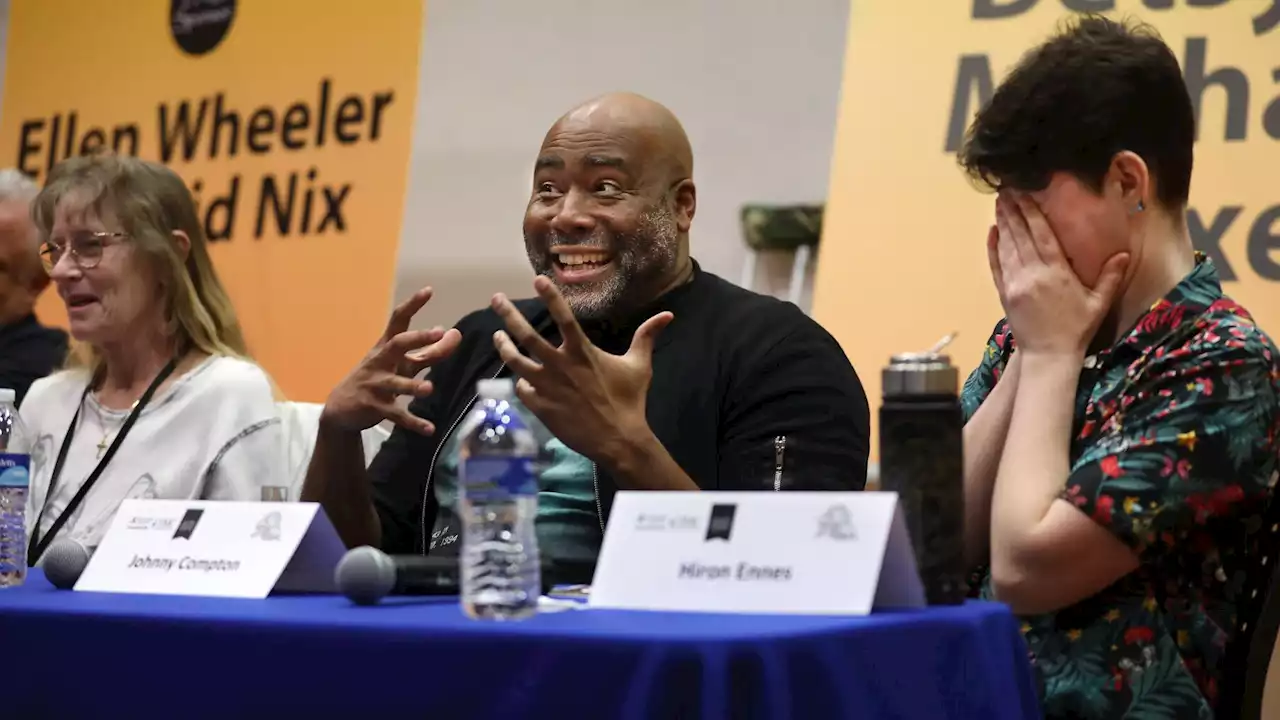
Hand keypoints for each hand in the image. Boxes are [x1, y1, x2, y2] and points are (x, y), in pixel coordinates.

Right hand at [322, 287, 461, 433]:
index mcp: (386, 348)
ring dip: (412, 386)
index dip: (413, 305)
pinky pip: (396, 415)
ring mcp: (375, 385)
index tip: (429, 291)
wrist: (341, 408)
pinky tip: (430, 429)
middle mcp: (380, 362)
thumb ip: (429, 351)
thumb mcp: (402, 363)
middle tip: (437, 333)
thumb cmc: (378, 378)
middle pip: (396, 345)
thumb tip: (453, 333)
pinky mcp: (374, 407)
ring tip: (428, 389)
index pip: (399, 321)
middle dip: (416, 339)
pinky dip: (413, 422)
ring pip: (395, 384)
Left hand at [490, 276, 672, 470]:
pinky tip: (522, 379)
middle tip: (496, 299)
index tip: (538, 279)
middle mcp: (559, 365)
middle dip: (508, 315)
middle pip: (526, 335)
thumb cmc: (630, 401)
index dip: (550, 296)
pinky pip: (522, 389)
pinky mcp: (541, 407)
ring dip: (504, 346)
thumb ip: (647, 336)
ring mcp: (547, 387)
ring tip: (498, 336)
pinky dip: (521, 382)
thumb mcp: (640, 365)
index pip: (563, 317)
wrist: (618, 440)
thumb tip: (668, 315)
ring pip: (516, 361)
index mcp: (582, 352)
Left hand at [991, 193, 1128, 355]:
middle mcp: (1032, 275)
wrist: (1048, 356)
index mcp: (1056, 273)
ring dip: (1003, 223)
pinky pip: (996, 266)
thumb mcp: (1098, 303)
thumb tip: (1123, 252)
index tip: (1024, 192)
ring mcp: (1015, 284)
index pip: (1041, 234)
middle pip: (1020, 235)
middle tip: (1006, 189)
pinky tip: (992, 232)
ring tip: (1000, 203)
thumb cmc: (1077, 330)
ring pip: (1007, 247)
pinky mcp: (1004, 294)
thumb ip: (1110, 276)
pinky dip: (993, 248)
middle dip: (1013, 210)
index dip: (1031, 211)